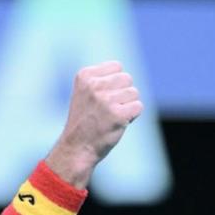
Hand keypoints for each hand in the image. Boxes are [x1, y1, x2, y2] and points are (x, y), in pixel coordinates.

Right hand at [46, 61, 142, 186]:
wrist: (77, 148)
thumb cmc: (85, 120)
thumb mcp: (85, 93)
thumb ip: (103, 79)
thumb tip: (127, 76)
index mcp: (84, 76)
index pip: (116, 66)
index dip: (115, 83)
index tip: (102, 97)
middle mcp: (94, 85)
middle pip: (127, 78)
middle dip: (123, 93)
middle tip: (108, 109)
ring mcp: (106, 100)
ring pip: (134, 93)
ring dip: (127, 106)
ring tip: (111, 116)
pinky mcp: (117, 114)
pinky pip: (138, 106)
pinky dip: (132, 116)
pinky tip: (118, 123)